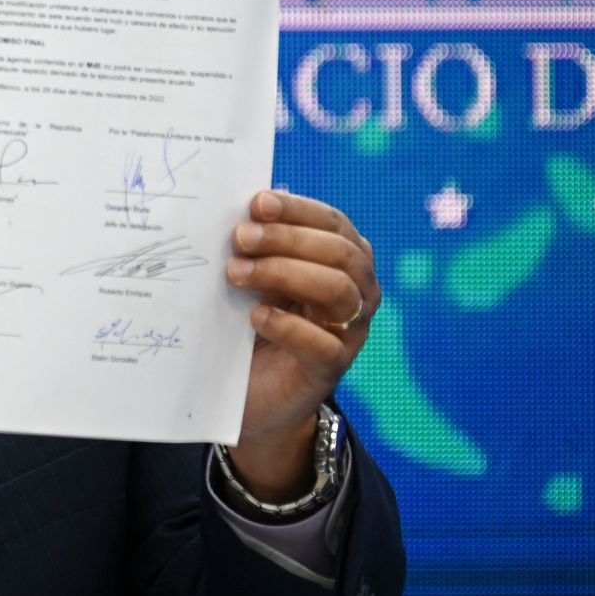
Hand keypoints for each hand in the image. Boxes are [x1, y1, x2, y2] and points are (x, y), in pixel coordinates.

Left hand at [224, 190, 378, 499]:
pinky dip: (289, 325)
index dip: (298, 209)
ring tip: (237, 273)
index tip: (257, 202)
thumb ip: (258, 246)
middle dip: (288, 238)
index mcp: (343, 261)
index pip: (334, 224)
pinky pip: (324, 344)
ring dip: (285, 273)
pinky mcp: (331, 370)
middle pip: (340, 253)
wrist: (254, 392)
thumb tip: (241, 209)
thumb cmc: (255, 320)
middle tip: (240, 237)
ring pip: (339, 292)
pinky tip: (256, 316)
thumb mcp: (258, 277)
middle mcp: (357, 293)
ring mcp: (349, 333)